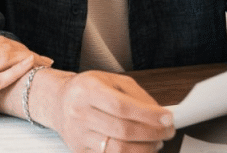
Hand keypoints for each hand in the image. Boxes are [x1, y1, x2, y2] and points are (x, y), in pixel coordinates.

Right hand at [43, 70, 173, 152]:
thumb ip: (137, 96)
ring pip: (118, 150)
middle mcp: (79, 112)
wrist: (59, 102)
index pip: (122, 107)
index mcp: (88, 90)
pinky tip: (139, 148)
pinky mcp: (79, 151)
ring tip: (155, 142)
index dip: (149, 115)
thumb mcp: (112, 81)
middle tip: (167, 132)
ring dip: (145, 149)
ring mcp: (78, 134)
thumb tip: (160, 115)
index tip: (168, 119)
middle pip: (123, 131)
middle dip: (152, 134)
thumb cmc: (88, 90)